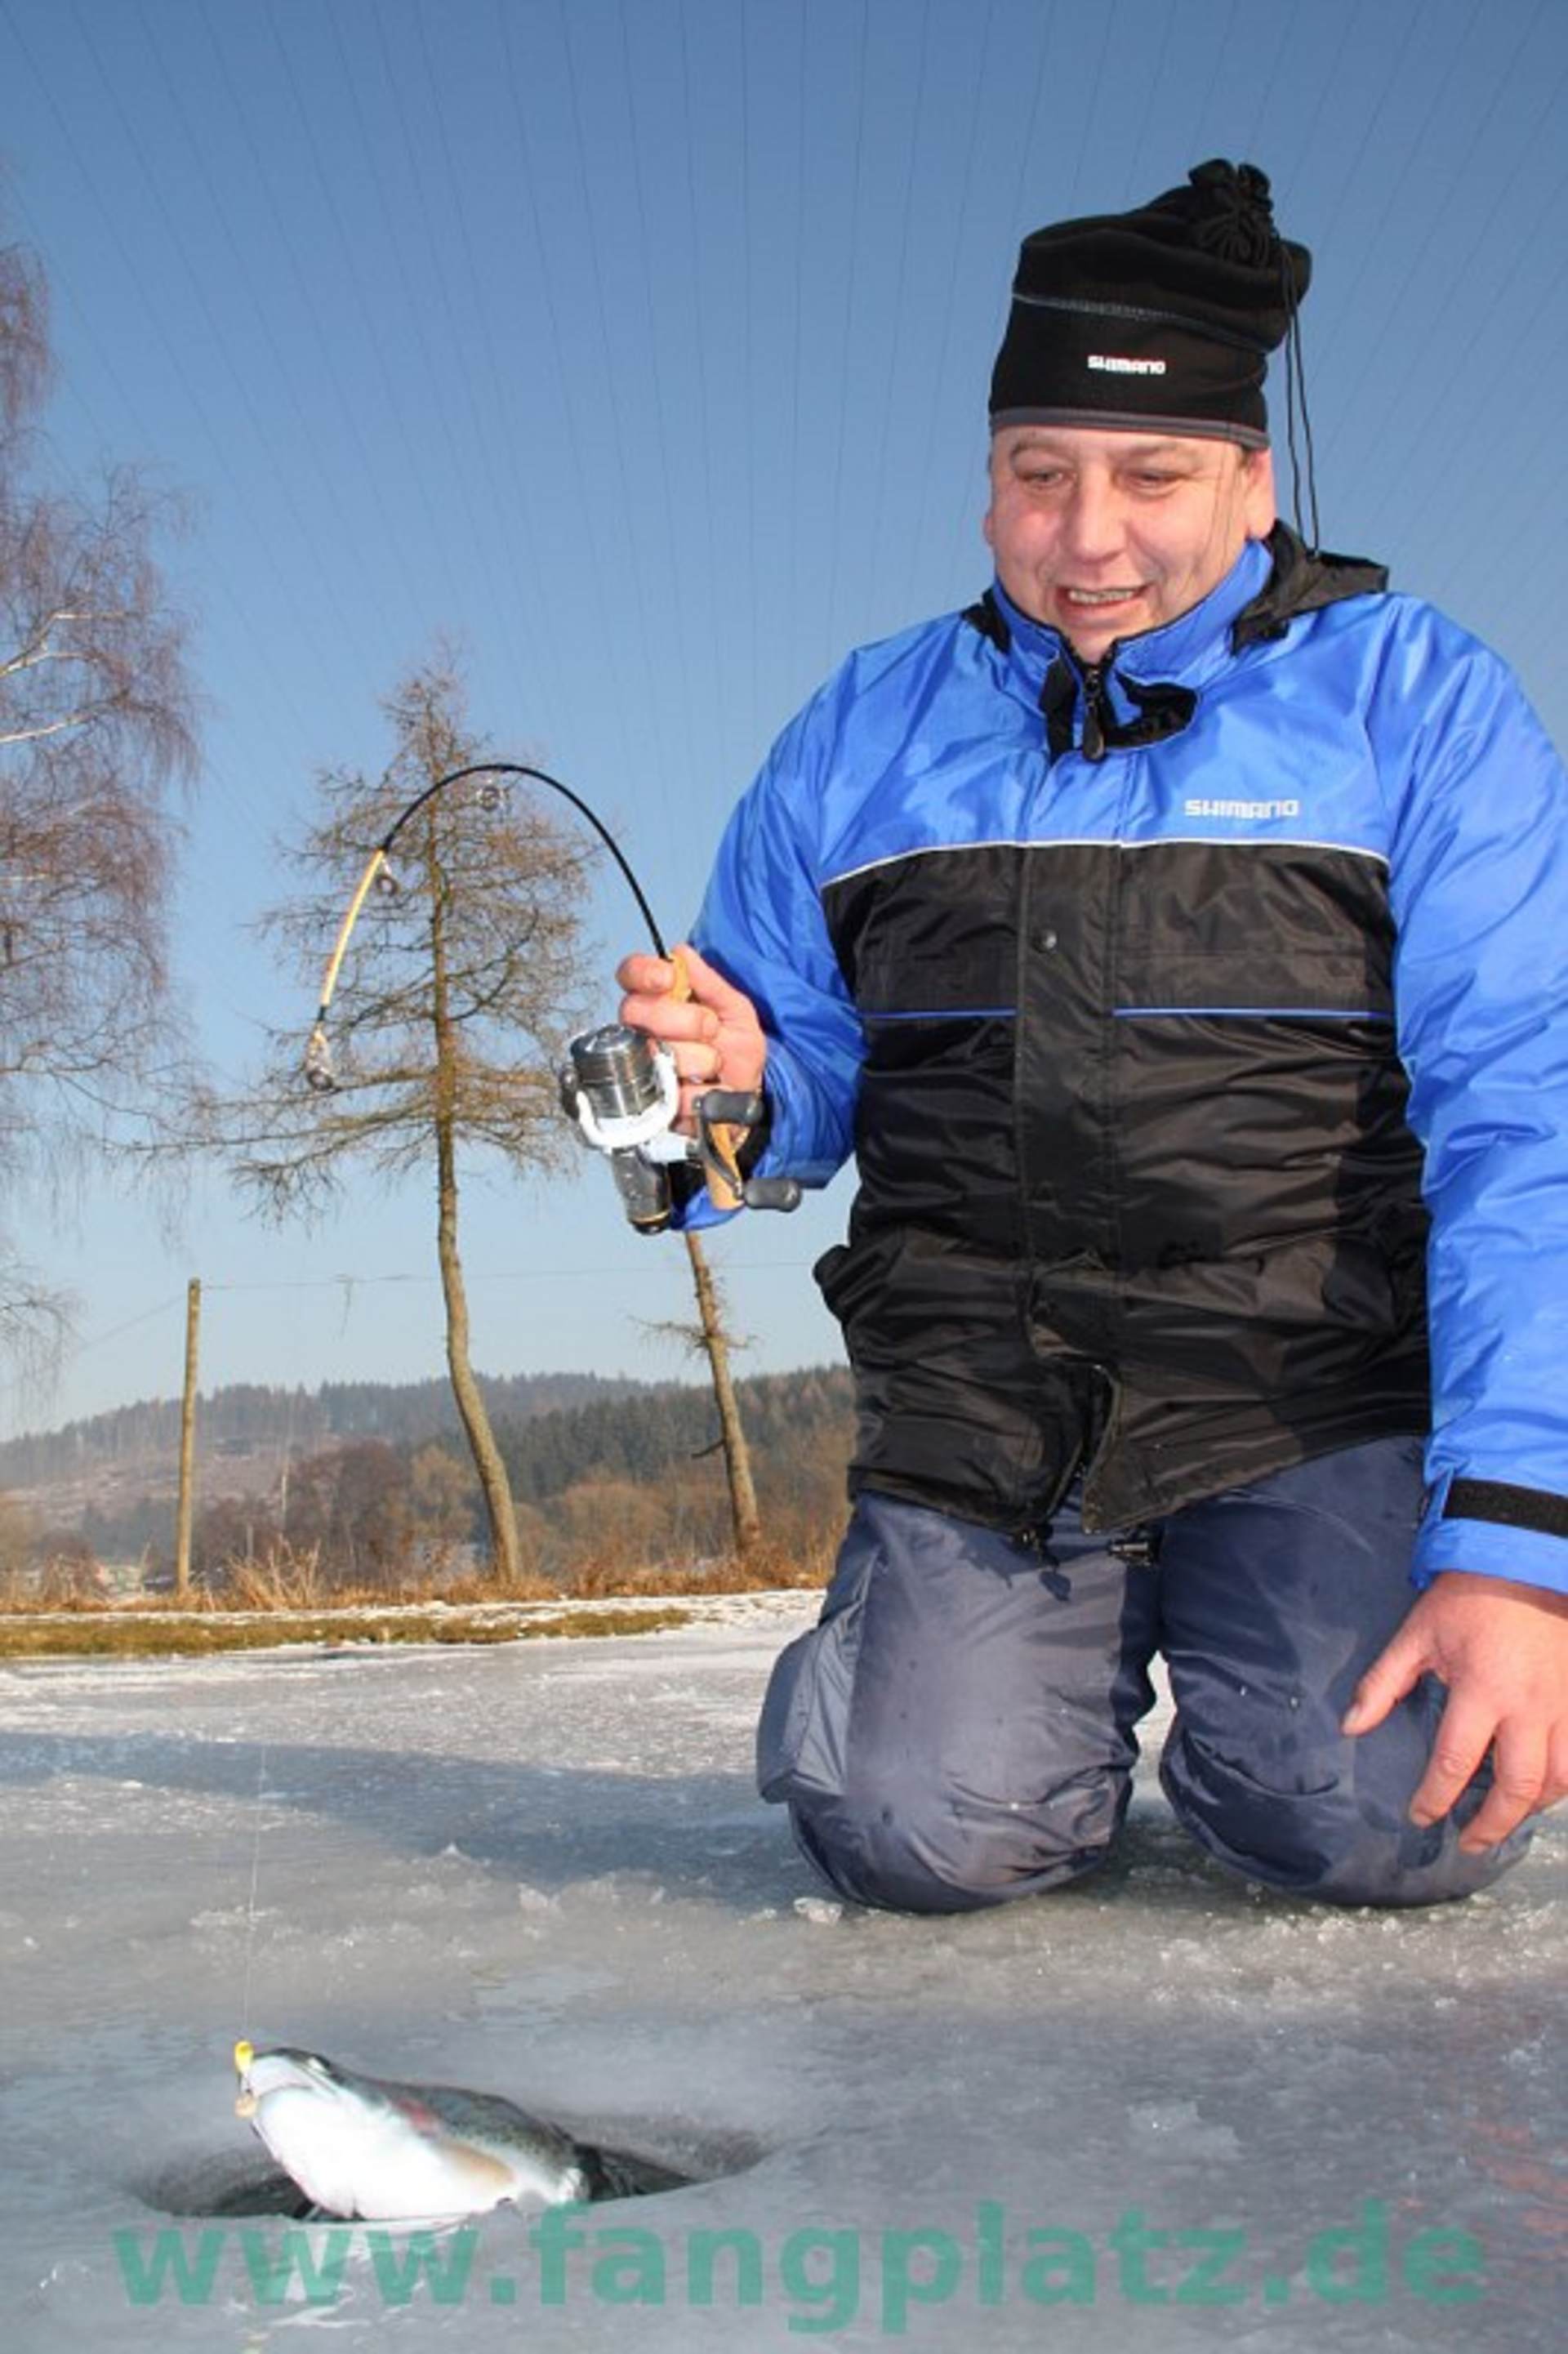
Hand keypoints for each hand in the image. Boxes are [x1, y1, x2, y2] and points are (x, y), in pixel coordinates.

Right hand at [616, 942, 766, 1134]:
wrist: (748, 1095)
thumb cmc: (737, 1050)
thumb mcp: (735, 1010)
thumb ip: (710, 983)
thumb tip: (682, 954)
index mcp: (658, 1001)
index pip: (631, 974)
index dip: (643, 973)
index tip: (669, 979)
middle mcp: (643, 1031)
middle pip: (637, 1011)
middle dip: (684, 1019)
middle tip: (711, 1028)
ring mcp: (644, 1067)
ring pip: (658, 1053)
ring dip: (700, 1059)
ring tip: (715, 1064)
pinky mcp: (652, 1104)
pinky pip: (673, 1094)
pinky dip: (702, 1093)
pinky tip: (709, 1089)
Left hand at [1342, 1572, 1567, 1850]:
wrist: (1525, 1561)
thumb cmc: (1467, 1599)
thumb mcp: (1417, 1635)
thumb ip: (1383, 1683)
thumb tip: (1350, 1727)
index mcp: (1482, 1689)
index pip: (1455, 1761)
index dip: (1434, 1798)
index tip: (1419, 1816)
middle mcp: (1530, 1706)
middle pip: (1517, 1786)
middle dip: (1491, 1824)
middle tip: (1469, 1843)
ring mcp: (1565, 1705)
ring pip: (1559, 1780)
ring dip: (1531, 1810)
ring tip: (1505, 1822)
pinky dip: (1563, 1783)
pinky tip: (1543, 1791)